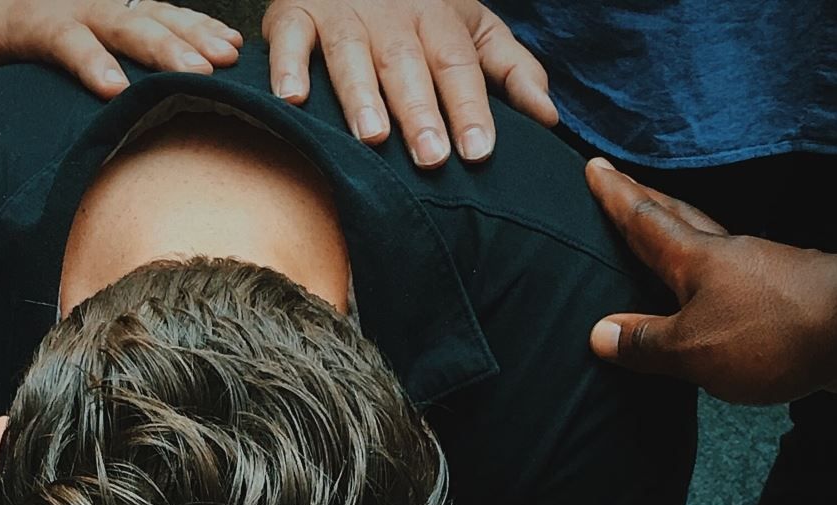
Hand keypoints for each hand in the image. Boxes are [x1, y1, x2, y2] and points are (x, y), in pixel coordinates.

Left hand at [0, 0, 242, 99]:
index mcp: (41, 17)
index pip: (69, 38)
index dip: (91, 61)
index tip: (114, 88)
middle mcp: (83, 4)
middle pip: (127, 25)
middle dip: (164, 49)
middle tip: (195, 73)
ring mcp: (111, 2)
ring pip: (157, 15)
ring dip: (194, 36)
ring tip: (225, 59)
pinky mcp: (130, 3)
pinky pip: (170, 11)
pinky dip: (202, 25)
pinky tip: (232, 44)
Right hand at [263, 0, 556, 167]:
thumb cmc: (417, 10)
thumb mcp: (473, 28)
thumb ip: (511, 70)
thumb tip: (549, 117)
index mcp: (439, 21)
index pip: (460, 66)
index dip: (470, 108)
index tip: (479, 152)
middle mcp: (391, 16)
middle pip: (409, 65)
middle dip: (420, 110)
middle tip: (431, 157)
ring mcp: (341, 12)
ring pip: (352, 53)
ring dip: (361, 94)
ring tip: (372, 135)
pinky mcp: (294, 12)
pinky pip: (290, 38)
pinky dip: (288, 66)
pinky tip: (293, 99)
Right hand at [585, 158, 836, 404]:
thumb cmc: (776, 332)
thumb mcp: (693, 349)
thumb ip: (645, 342)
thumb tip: (599, 334)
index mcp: (695, 260)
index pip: (643, 219)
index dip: (616, 195)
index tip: (595, 167)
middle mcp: (727, 255)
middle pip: (678, 217)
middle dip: (645, 199)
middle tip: (622, 181)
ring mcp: (763, 271)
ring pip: (710, 243)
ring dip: (681, 232)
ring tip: (662, 233)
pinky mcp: (789, 296)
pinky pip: (736, 277)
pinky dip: (714, 273)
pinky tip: (715, 289)